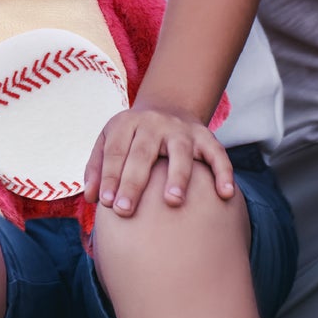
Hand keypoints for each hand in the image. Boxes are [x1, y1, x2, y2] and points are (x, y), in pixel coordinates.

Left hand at [83, 103, 235, 216]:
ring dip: (177, 175)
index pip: (116, 151)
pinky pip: (217, 153)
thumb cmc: (133, 137)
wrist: (167, 107)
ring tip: (172, 200)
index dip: (110, 176)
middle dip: (133, 182)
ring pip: (181, 151)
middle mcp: (154, 123)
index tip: (107, 204)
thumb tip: (92, 198)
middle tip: (125, 210)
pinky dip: (223, 172)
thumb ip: (97, 167)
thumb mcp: (109, 140)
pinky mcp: (205, 136)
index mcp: (127, 123)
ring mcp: (181, 130)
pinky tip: (225, 194)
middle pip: (143, 152)